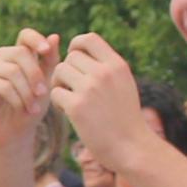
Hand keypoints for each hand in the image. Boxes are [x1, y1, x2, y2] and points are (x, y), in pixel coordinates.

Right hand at [0, 29, 58, 155]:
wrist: (15, 133)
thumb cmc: (32, 107)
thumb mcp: (47, 85)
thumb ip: (50, 62)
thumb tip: (54, 36)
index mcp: (20, 55)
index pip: (25, 35)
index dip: (35, 39)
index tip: (46, 51)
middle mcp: (2, 59)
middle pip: (19, 52)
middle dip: (35, 74)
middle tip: (44, 93)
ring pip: (12, 70)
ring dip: (27, 91)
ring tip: (34, 107)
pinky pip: (2, 85)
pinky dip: (16, 99)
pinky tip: (22, 109)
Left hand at [51, 32, 159, 174]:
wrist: (131, 147)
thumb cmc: (125, 118)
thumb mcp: (123, 84)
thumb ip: (106, 67)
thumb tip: (82, 50)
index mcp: (117, 65)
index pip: (89, 38)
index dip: (76, 46)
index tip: (75, 61)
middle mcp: (104, 73)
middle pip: (70, 57)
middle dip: (67, 71)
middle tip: (72, 89)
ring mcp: (90, 89)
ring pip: (59, 72)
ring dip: (59, 85)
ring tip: (70, 100)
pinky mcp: (77, 106)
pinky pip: (55, 93)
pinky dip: (58, 102)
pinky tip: (68, 112)